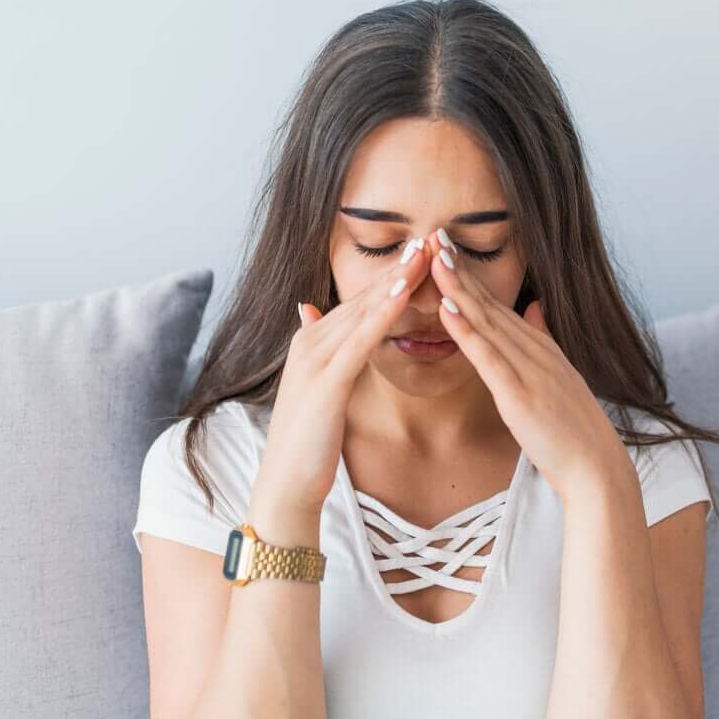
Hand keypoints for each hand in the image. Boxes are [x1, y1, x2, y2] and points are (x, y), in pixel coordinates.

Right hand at [252, 237, 433, 516]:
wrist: (287, 484)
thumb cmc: (309, 442)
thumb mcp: (316, 386)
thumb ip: (319, 347)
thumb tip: (311, 311)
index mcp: (315, 341)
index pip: (361, 300)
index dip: (392, 274)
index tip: (422, 249)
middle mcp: (312, 340)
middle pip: (364, 295)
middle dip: (399, 266)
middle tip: (431, 234)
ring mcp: (316, 358)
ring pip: (364, 310)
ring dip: (396, 278)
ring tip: (424, 250)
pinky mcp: (326, 380)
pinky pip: (361, 339)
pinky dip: (384, 313)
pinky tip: (405, 293)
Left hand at [424, 229, 630, 500]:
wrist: (596, 467)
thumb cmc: (572, 430)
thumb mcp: (559, 375)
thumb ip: (543, 339)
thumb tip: (534, 307)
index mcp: (538, 347)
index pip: (496, 304)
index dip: (470, 275)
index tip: (446, 246)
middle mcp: (534, 350)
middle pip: (488, 303)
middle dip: (460, 269)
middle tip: (434, 233)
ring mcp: (528, 370)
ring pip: (486, 321)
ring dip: (458, 287)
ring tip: (436, 256)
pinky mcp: (520, 395)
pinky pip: (488, 357)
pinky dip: (467, 330)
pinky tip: (447, 308)